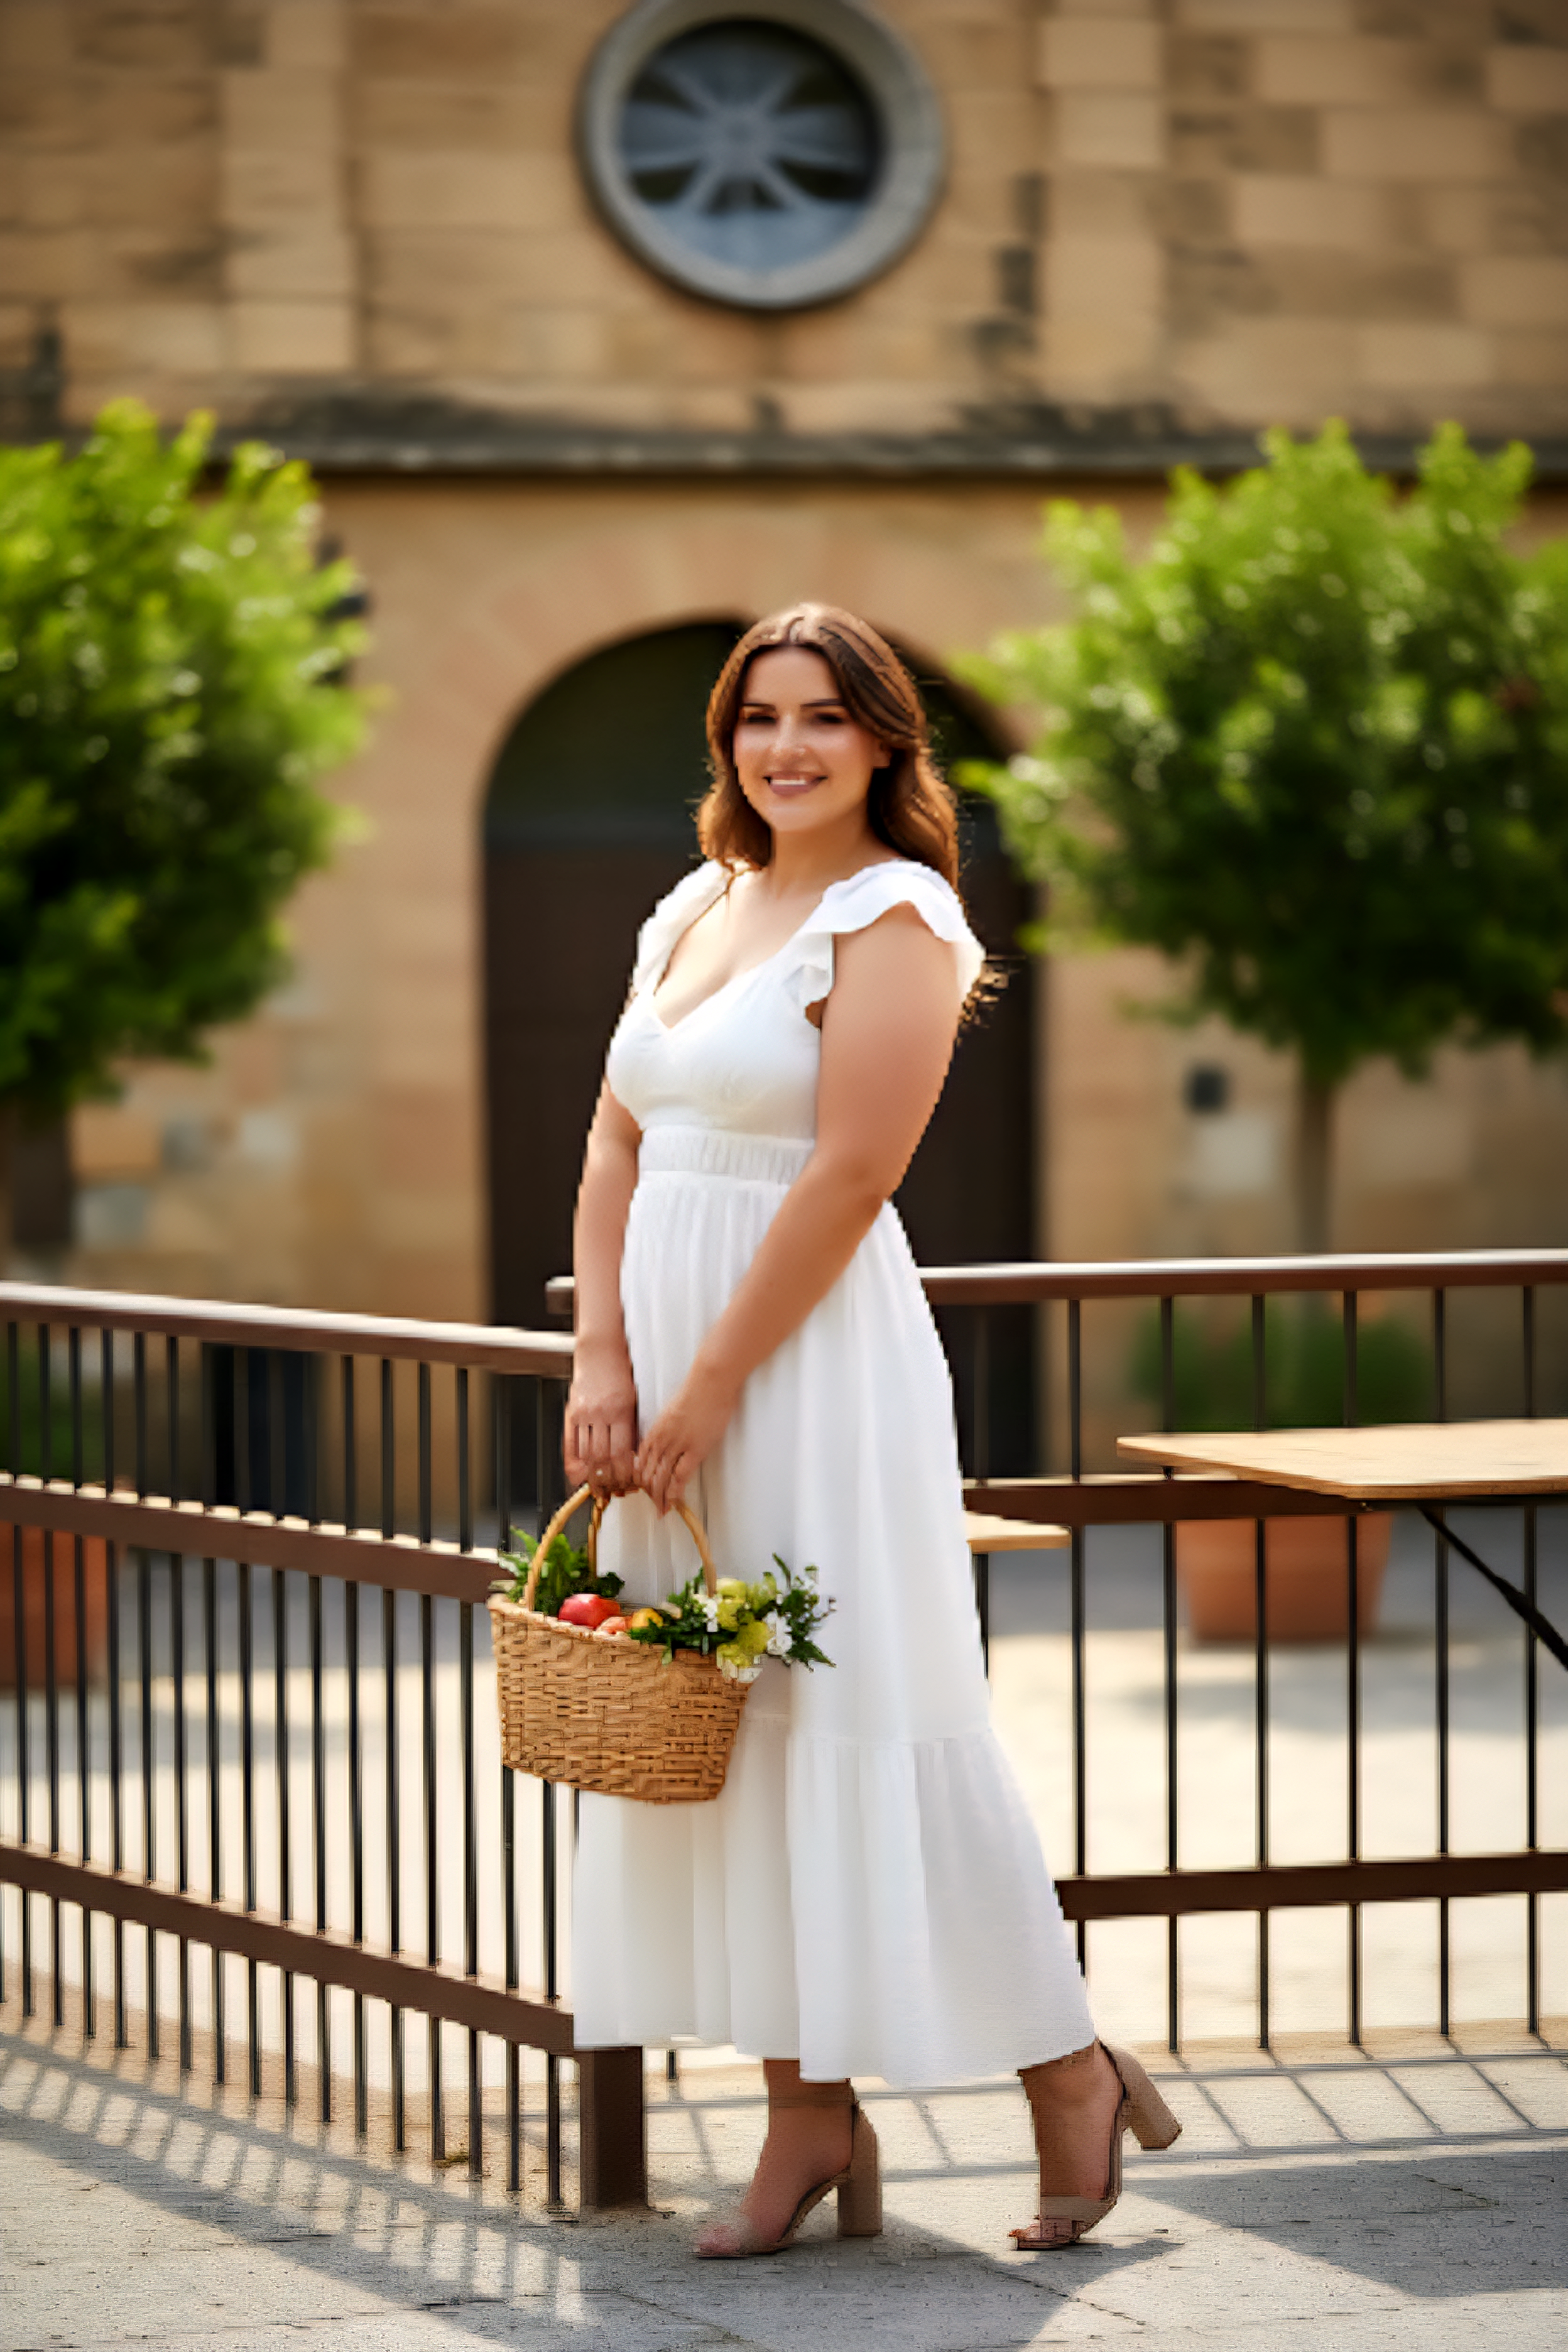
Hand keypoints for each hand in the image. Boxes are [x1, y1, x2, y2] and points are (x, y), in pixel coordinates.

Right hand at [564, 1343, 638, 1496]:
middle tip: (614, 1490)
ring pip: (585, 1453)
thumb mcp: (633, 1399)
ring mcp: (583, 1413)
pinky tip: (578, 1474)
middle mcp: (600, 1413)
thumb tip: (633, 1457)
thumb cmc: (619, 1373)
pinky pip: (570, 1444)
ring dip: (592, 1474)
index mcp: (621, 1410)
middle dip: (608, 1479)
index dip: (624, 1473)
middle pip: (602, 1457)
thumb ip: (631, 1427)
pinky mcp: (571, 1412)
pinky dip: (574, 1463)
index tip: (629, 1483)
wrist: (599, 1351)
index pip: (621, 1451)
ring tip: (599, 1485)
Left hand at [635, 1364, 737, 1514]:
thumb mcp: (675, 1410)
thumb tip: (672, 1437)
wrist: (710, 1382)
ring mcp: (677, 1445)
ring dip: (660, 1496)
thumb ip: (669, 1426)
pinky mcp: (695, 1449)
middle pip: (648, 1472)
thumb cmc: (697, 1391)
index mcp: (655, 1429)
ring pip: (661, 1477)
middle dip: (649, 1491)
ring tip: (662, 1509)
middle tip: (653, 1504)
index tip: (644, 1487)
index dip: (641, 1476)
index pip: (641, 1459)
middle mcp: (662, 1439)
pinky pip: (680, 1475)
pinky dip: (675, 1490)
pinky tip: (673, 1500)